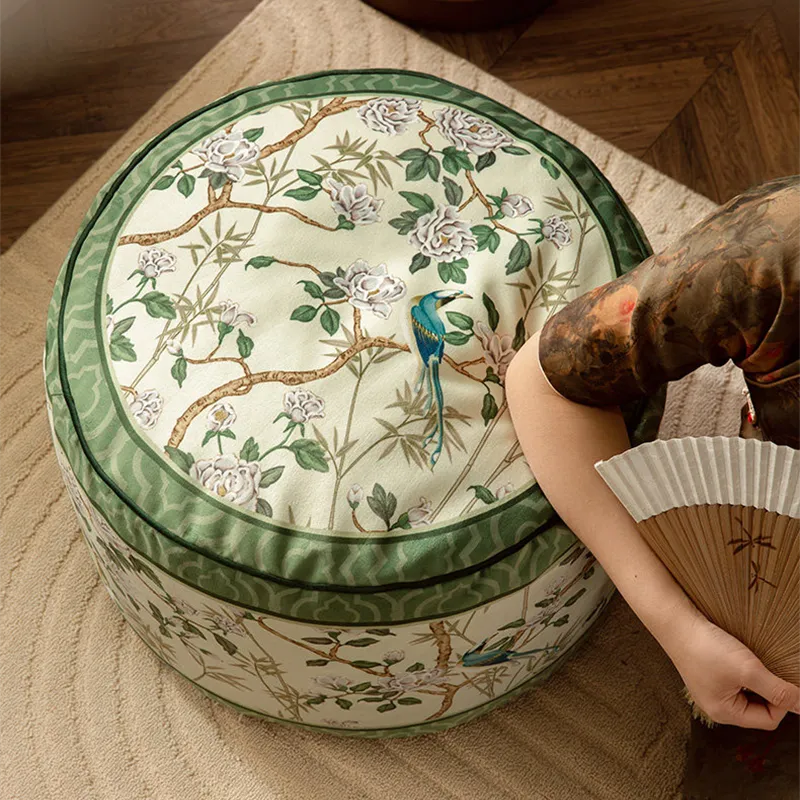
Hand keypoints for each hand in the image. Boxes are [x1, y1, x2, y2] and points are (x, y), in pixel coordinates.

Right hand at [661, 607, 799, 729]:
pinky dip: (743, 672)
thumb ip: (778, 690)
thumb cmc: (705, 648)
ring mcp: (710, 690)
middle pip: (758, 709)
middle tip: (766, 669)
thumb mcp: (748, 670)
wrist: (676, 623)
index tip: (780, 679)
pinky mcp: (707, 675)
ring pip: (747, 693)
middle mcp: (716, 706)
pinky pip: (735, 682)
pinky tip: (738, 656)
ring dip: (756, 680)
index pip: (768, 720)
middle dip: (768, 690)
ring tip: (751, 661)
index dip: (781, 702)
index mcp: (724, 713)